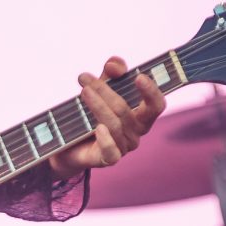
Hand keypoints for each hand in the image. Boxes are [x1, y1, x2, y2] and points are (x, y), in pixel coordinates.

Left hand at [47, 56, 165, 177]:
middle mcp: (136, 132)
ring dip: (96, 105)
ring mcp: (124, 147)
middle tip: (84, 78)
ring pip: (113, 124)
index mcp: (141, 115)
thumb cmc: (92, 112)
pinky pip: (111, 151)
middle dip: (105, 91)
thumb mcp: (102, 87)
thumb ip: (111, 73)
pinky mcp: (109, 159)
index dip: (151, 92)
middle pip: (126, 110)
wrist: (70, 144)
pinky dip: (105, 139)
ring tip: (82, 92)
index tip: (139, 76)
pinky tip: (97, 128)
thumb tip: (115, 65)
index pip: (156, 105)